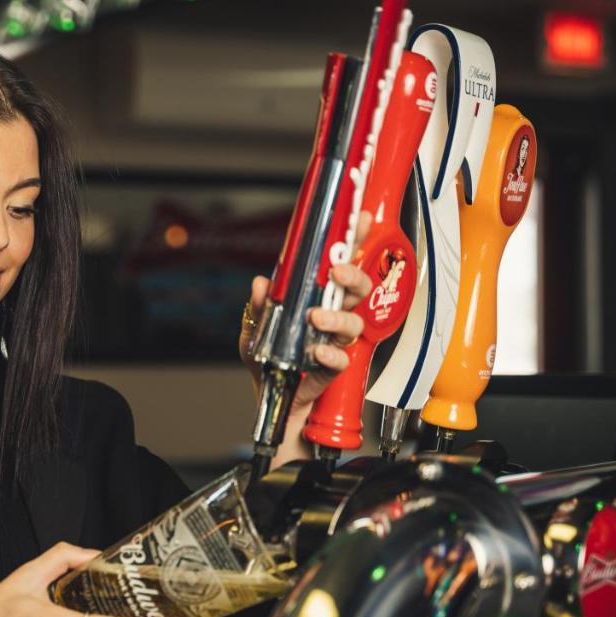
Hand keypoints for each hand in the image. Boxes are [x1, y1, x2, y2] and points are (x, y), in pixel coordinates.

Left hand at [238, 211, 374, 408]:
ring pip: (353, 322)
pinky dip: (329, 354)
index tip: (361, 220)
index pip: (338, 265)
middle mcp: (330, 314)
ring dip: (337, 316)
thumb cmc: (267, 358)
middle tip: (337, 272)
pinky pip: (339, 359)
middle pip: (357, 289)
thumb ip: (260, 305)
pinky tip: (317, 351)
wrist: (269, 396)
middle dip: (352, 276)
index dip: (353, 241)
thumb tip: (262, 283)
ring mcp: (333, 340)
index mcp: (315, 296)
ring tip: (316, 317)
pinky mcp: (331, 368)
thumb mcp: (255, 326)